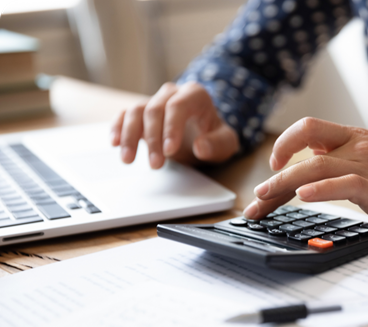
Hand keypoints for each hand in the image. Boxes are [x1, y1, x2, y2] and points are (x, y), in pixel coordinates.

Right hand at [111, 81, 238, 168]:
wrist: (204, 134)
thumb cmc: (214, 136)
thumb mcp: (226, 143)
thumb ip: (218, 144)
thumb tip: (201, 147)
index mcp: (195, 95)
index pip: (178, 106)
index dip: (171, 128)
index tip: (169, 151)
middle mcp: (172, 93)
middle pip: (155, 110)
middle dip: (153, 139)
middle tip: (156, 165)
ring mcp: (154, 101)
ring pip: (135, 111)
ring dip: (130, 136)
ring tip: (128, 160)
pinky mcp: (141, 113)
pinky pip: (125, 115)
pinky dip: (118, 128)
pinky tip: (114, 144)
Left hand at [243, 117, 367, 225]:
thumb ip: (352, 161)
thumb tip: (322, 171)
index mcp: (357, 137)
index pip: (309, 133)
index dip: (284, 146)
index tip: (272, 166)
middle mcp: (358, 146)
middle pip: (304, 146)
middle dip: (274, 171)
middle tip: (257, 197)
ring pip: (315, 166)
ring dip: (283, 183)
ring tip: (264, 199)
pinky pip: (344, 184)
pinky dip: (321, 189)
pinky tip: (305, 197)